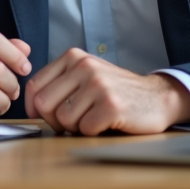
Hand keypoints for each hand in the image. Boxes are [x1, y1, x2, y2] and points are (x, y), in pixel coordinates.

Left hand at [24, 48, 189, 134]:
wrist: (157, 96)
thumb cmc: (117, 90)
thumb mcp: (86, 74)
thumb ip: (60, 82)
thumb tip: (32, 103)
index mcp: (73, 57)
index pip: (35, 84)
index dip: (32, 106)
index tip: (39, 115)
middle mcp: (84, 67)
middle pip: (44, 104)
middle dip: (53, 120)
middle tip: (71, 122)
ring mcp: (98, 85)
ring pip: (63, 119)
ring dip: (75, 127)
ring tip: (92, 118)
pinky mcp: (111, 105)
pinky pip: (85, 129)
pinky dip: (93, 132)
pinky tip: (106, 122)